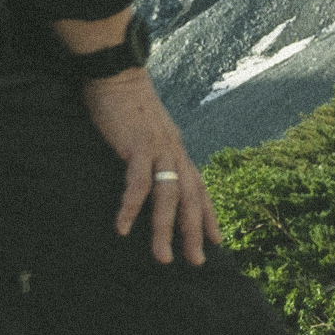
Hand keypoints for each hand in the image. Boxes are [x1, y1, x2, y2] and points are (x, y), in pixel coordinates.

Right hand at [85, 64, 214, 263]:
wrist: (117, 72)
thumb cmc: (128, 102)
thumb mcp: (148, 131)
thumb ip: (153, 152)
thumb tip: (150, 172)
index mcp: (177, 148)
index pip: (200, 187)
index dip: (209, 214)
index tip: (216, 240)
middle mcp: (175, 150)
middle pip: (192, 198)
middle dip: (195, 232)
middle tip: (196, 262)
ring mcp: (158, 149)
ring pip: (168, 197)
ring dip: (165, 230)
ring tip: (162, 258)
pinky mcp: (137, 146)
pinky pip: (137, 183)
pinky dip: (130, 207)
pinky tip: (121, 228)